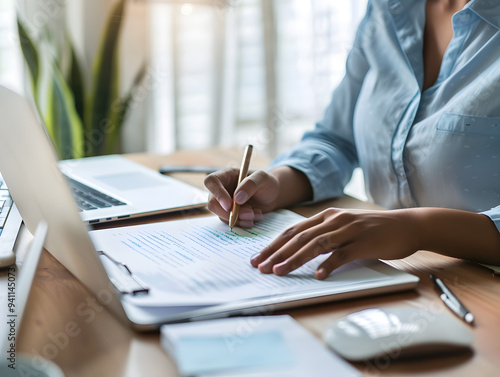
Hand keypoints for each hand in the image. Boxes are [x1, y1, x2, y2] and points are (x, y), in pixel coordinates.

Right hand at [204, 168, 280, 227]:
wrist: (273, 195)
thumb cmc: (267, 182)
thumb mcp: (263, 178)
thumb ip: (250, 184)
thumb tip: (237, 199)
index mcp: (226, 175)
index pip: (211, 182)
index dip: (217, 194)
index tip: (229, 205)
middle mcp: (222, 189)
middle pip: (212, 203)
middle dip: (230, 212)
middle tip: (250, 214)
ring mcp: (224, 203)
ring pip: (222, 215)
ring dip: (240, 218)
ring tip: (257, 213)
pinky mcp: (230, 214)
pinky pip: (230, 222)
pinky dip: (243, 222)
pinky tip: (256, 216)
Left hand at [250, 208, 419, 278]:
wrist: (407, 225)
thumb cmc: (372, 229)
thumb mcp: (343, 226)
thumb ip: (323, 234)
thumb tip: (298, 249)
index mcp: (326, 216)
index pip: (293, 231)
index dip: (274, 244)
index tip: (258, 258)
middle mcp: (335, 220)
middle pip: (300, 237)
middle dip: (277, 253)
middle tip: (261, 267)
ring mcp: (349, 230)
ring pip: (316, 245)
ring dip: (295, 259)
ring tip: (280, 272)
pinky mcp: (364, 242)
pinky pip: (343, 254)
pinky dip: (329, 264)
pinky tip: (318, 275)